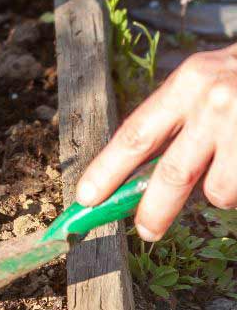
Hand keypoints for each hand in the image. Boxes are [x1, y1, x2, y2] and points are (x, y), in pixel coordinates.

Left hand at [77, 45, 236, 240]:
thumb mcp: (208, 79)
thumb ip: (176, 119)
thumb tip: (135, 177)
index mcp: (189, 82)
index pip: (136, 136)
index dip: (107, 172)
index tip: (86, 199)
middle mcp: (216, 102)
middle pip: (172, 175)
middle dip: (154, 211)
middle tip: (146, 231)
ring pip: (220, 191)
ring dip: (222, 192)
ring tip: (234, 166)